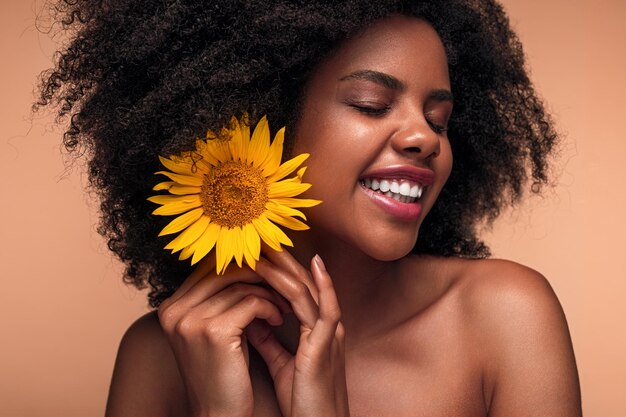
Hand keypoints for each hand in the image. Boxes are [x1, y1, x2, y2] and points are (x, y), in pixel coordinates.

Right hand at [157, 256, 289, 416]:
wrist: (219, 415)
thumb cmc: (222, 372)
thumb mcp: (212, 330)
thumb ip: (217, 299)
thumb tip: (246, 263)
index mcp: (170, 307)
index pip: (209, 268)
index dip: (241, 266)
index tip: (268, 273)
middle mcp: (174, 310)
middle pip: (223, 272)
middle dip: (259, 275)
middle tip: (282, 285)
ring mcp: (191, 320)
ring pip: (241, 286)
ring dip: (269, 293)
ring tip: (283, 306)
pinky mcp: (214, 331)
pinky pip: (252, 302)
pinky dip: (270, 307)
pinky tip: (278, 318)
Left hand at [246, 250, 349, 416]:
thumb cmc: (303, 401)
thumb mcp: (281, 364)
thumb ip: (268, 341)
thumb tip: (249, 320)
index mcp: (314, 330)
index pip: (295, 291)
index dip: (278, 271)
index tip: (258, 254)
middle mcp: (325, 326)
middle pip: (304, 284)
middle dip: (283, 260)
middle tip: (264, 238)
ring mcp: (329, 334)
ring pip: (311, 291)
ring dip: (291, 268)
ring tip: (273, 247)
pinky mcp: (328, 345)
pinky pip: (327, 308)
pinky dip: (322, 284)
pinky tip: (313, 265)